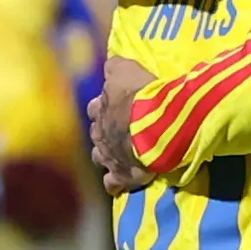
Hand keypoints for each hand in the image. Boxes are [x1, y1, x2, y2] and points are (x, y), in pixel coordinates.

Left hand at [90, 53, 150, 196]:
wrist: (155, 126)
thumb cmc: (142, 96)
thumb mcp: (128, 69)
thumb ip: (116, 67)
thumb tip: (110, 65)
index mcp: (100, 108)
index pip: (95, 107)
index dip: (104, 108)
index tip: (114, 108)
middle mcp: (99, 133)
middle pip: (96, 133)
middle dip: (104, 133)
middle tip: (118, 133)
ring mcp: (107, 157)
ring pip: (100, 158)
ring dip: (107, 156)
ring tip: (119, 157)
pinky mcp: (121, 176)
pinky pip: (112, 184)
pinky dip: (115, 183)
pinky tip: (120, 183)